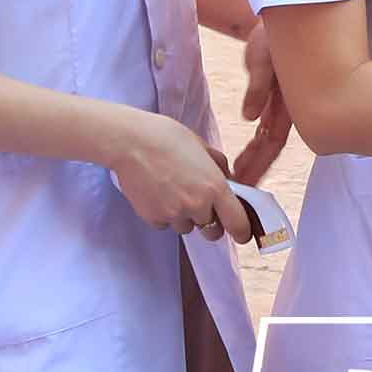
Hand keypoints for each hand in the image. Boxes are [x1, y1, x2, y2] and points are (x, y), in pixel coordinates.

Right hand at [107, 109, 245, 241]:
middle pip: (212, 232)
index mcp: (215, 187)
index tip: (242, 233)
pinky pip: (165, 224)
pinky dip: (164, 214)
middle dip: (211, 223)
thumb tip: (228, 181)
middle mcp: (197, 205)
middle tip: (201, 205)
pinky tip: (157, 192)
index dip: (242, 231)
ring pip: (187, 227)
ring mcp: (174, 214)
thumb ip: (219, 167)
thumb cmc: (166, 138)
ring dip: (185, 216)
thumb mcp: (203, 147)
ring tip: (172, 190)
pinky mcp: (153, 218)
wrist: (130, 142)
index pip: (238, 223)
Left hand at [232, 19, 292, 184]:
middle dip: (257, 168)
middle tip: (240, 190)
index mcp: (287, 101)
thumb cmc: (276, 34)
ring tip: (241, 174)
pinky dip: (258, 139)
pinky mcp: (276, 94)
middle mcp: (288, 106)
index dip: (259, 164)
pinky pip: (268, 123)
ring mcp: (283, 102)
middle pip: (271, 146)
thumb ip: (258, 87)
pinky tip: (250, 145)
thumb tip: (249, 118)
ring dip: (257, 156)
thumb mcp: (263, 57)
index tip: (245, 182)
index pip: (272, 142)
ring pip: (269, 137)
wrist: (287, 15)